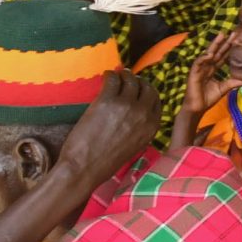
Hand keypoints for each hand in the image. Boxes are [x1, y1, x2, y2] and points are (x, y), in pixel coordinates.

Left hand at [47, 70, 158, 194]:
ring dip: (124, 75)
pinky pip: (112, 79)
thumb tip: (137, 113)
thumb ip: (141, 128)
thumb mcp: (135, 146)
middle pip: (146, 87)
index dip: (147, 93)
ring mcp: (125, 105)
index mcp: (152, 126)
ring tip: (117, 74)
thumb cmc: (107, 162)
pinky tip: (106, 76)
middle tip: (129, 79)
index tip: (140, 90)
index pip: (156, 101)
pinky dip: (110, 75)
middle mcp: (143, 113)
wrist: (85, 167)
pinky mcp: (107, 100)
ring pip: (130, 80)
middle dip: (138, 82)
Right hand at [182, 35, 237, 119]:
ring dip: (214, 45)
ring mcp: (200, 69)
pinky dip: (203, 58)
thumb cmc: (208, 98)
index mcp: (213, 69)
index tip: (237, 40)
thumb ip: (234, 82)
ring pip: (207, 54)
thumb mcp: (224, 88)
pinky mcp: (193, 73)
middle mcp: (207, 67)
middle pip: (216, 52)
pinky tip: (209, 54)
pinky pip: (198, 63)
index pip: (222, 56)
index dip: (229, 48)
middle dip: (224, 42)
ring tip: (221, 37)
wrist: (197, 108)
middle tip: (232, 33)